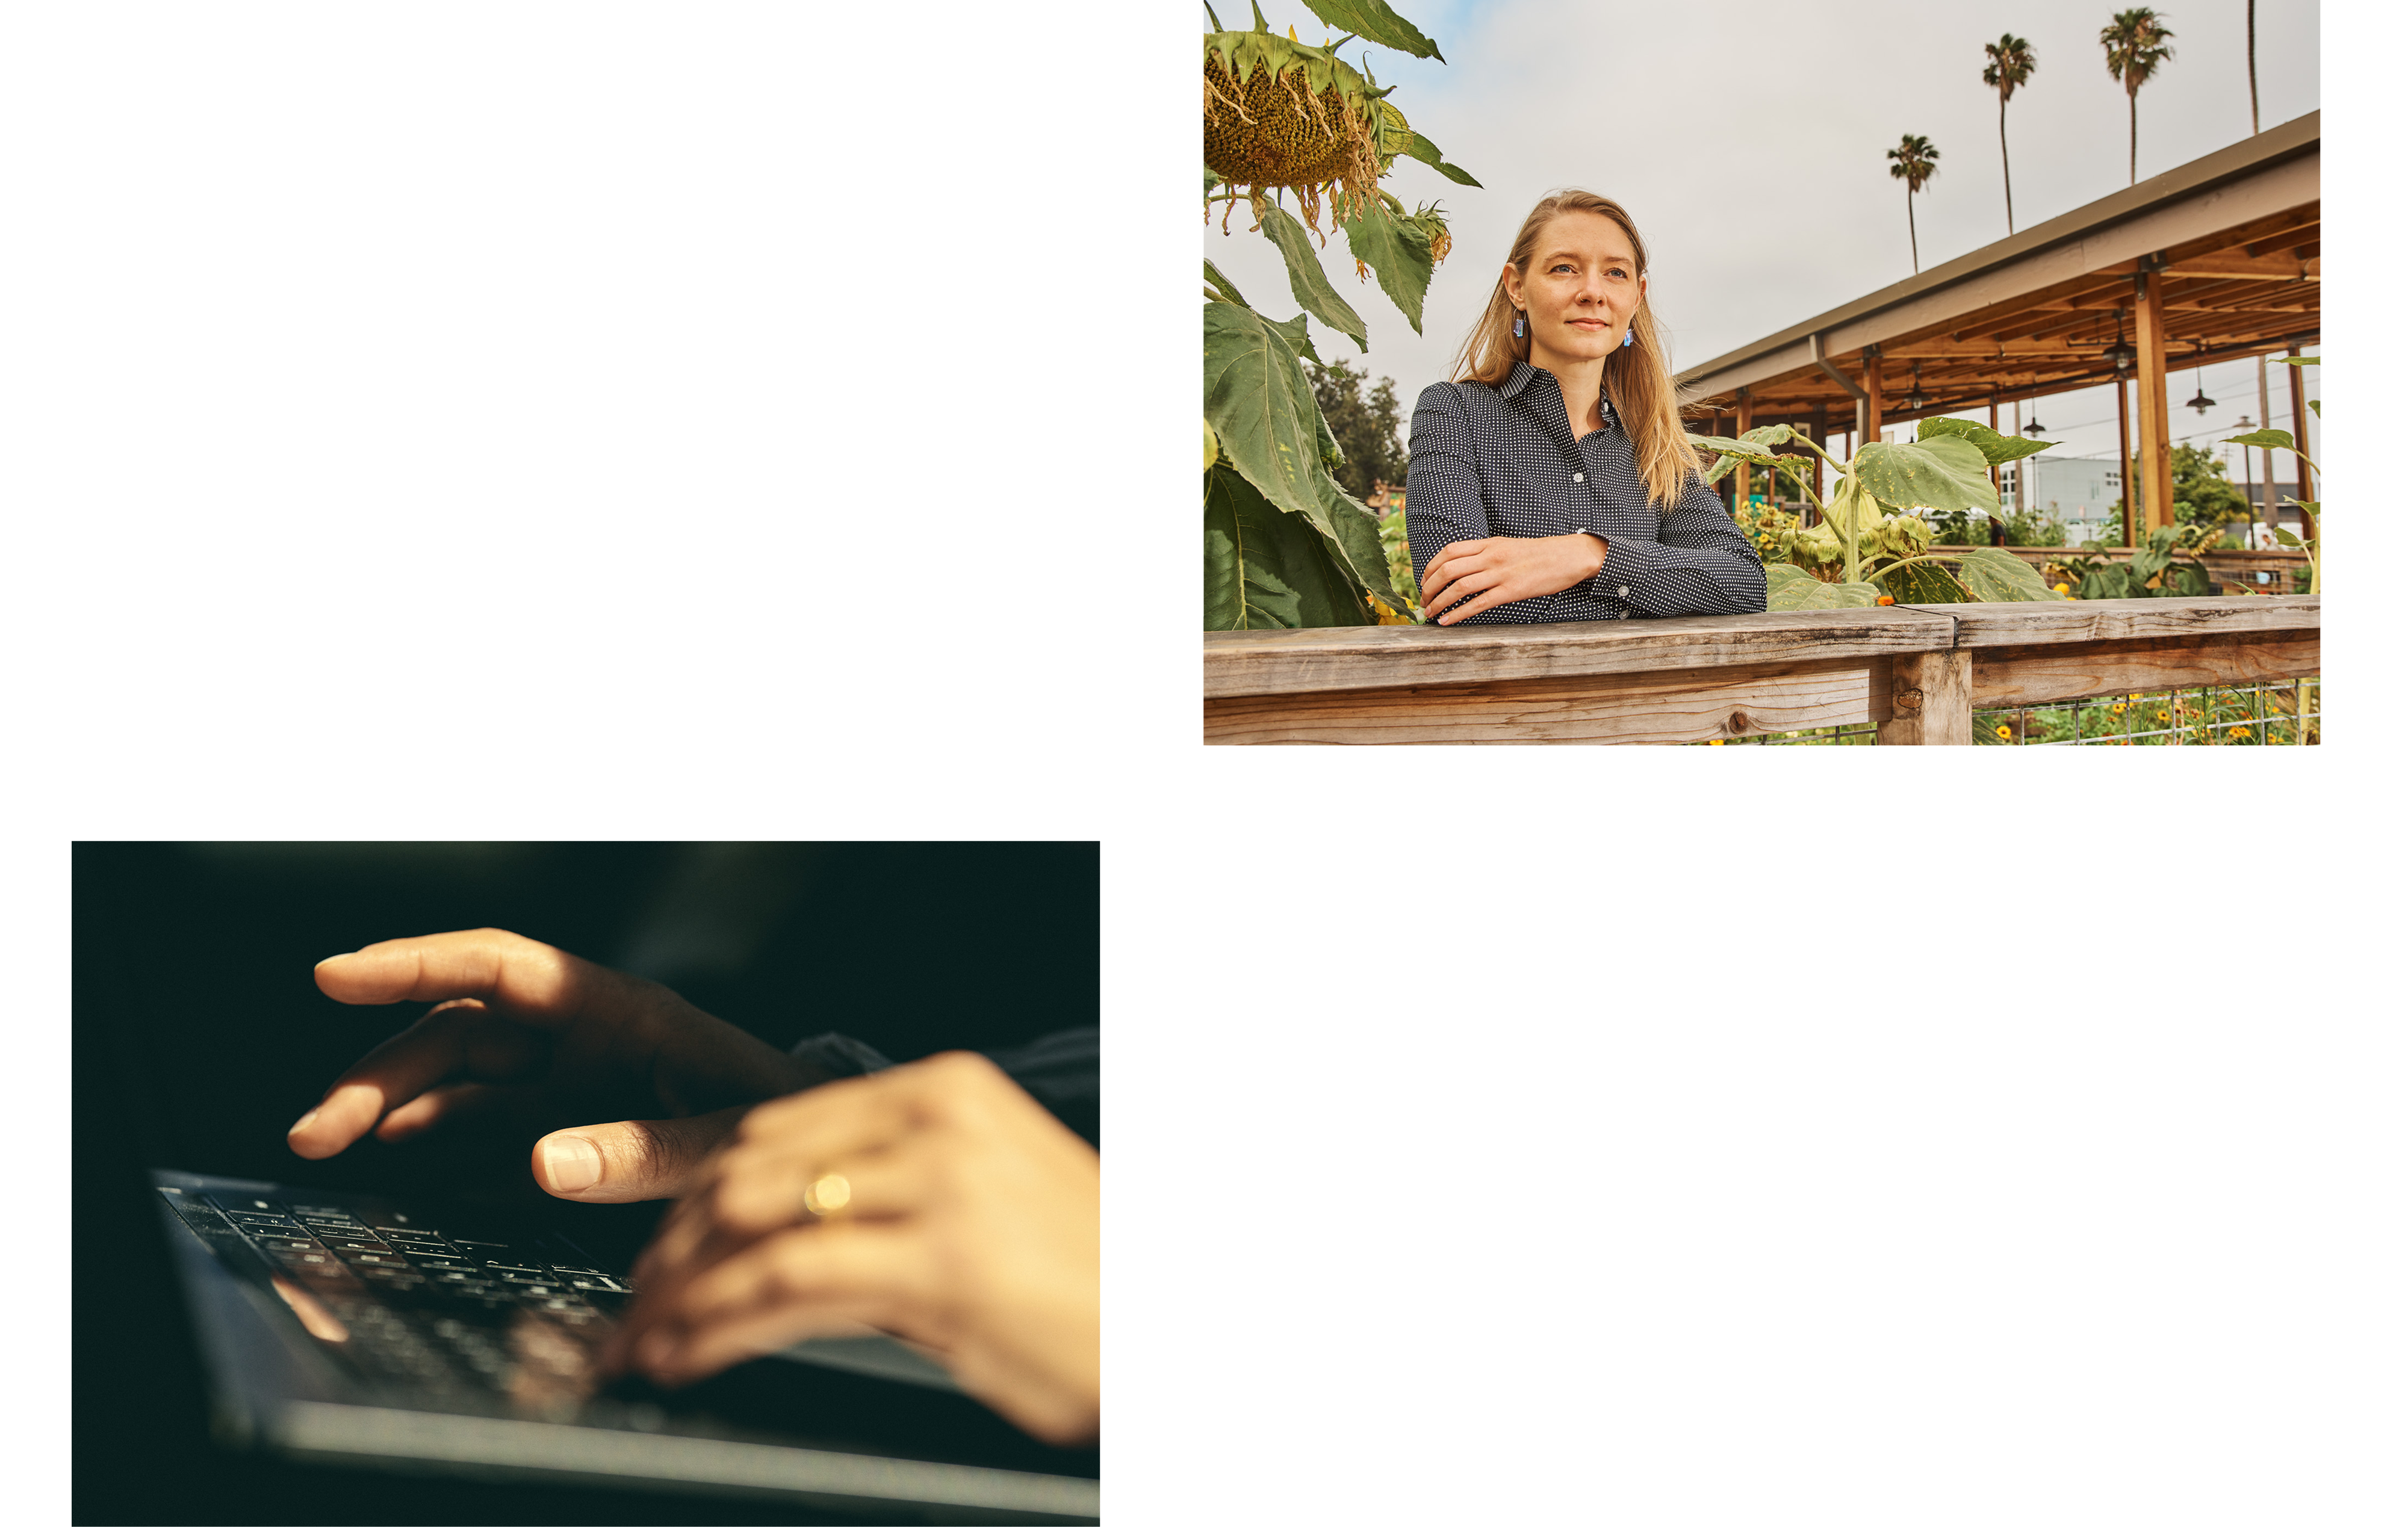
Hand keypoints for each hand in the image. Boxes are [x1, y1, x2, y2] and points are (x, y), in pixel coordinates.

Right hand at [289, 928, 830, 1202]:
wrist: (826, 1157)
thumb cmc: (785, 1121)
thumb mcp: (728, 1134)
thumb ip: (644, 1150)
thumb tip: (539, 1161)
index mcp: (619, 1013)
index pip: (501, 969)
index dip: (416, 964)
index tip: (336, 974)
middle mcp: (583, 1041)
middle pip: (458, 1034)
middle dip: (380, 1071)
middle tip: (315, 1129)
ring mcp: (571, 1088)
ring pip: (459, 1083)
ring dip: (393, 1109)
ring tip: (330, 1146)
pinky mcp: (570, 1135)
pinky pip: (487, 1134)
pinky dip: (439, 1147)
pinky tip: (395, 1167)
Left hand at [599, 1051, 1101, 1446]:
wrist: (1151, 1326)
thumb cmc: (1079, 1283)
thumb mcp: (978, 1207)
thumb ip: (884, 1201)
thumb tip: (768, 1242)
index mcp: (945, 1091)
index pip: (779, 1122)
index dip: (692, 1183)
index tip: (648, 1235)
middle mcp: (938, 1118)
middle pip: (752, 1164)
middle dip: (672, 1242)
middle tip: (635, 1304)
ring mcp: (941, 1183)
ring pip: (753, 1218)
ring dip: (682, 1288)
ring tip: (647, 1339)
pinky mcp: (941, 1260)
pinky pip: (788, 1281)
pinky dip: (718, 1322)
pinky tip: (690, 1353)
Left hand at [1420, 533, 1605, 623]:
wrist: (1569, 556)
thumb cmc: (1538, 553)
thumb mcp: (1507, 546)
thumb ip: (1484, 553)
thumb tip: (1463, 566)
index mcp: (1488, 543)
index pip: (1448, 552)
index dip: (1430, 567)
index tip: (1424, 581)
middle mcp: (1491, 556)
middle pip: (1448, 569)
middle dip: (1429, 587)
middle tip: (1423, 600)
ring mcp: (1500, 573)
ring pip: (1459, 587)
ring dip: (1439, 601)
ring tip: (1430, 612)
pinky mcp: (1511, 591)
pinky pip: (1478, 604)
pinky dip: (1458, 614)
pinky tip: (1447, 621)